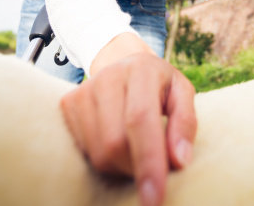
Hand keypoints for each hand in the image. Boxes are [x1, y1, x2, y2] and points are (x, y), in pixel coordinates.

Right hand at [60, 34, 196, 205]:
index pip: (140, 120)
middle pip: (115, 143)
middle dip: (136, 168)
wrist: (124, 62)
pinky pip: (84, 151)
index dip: (148, 162)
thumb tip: (180, 161)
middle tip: (153, 167)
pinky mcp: (67, 105)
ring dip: (121, 167)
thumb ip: (185, 124)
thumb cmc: (159, 84)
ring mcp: (83, 90)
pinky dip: (104, 159)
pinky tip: (116, 142)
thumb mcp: (182, 93)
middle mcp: (107, 77)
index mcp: (141, 70)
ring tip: (136, 150)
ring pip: (98, 153)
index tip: (155, 198)